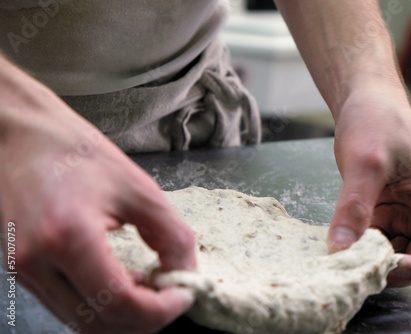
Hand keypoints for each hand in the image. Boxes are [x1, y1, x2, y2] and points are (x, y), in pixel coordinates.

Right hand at [0, 64, 196, 332]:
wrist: (20, 136)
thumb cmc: (78, 153)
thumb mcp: (138, 188)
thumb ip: (171, 235)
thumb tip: (186, 274)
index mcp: (69, 237)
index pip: (119, 304)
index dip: (161, 311)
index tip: (184, 294)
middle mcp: (36, 264)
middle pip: (99, 325)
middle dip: (144, 320)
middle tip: (170, 295)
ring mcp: (23, 271)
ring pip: (81, 322)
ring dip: (123, 315)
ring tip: (149, 285)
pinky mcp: (21, 269)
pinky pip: (67, 306)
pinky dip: (100, 305)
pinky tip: (121, 279)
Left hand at [327, 84, 410, 286]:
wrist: (362, 102)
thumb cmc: (378, 121)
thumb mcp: (366, 163)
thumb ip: (355, 206)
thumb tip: (341, 248)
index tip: (392, 267)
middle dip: (395, 268)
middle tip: (359, 266)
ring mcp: (403, 216)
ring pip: (395, 255)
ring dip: (373, 260)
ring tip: (345, 256)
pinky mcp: (381, 214)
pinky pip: (373, 242)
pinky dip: (358, 247)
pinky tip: (339, 244)